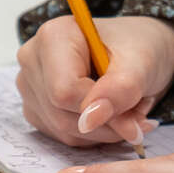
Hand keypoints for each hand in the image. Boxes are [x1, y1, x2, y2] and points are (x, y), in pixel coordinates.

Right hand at [16, 14, 173, 148]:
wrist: (137, 51)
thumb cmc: (139, 47)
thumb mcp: (142, 63)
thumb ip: (120, 89)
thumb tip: (89, 121)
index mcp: (53, 36)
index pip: (64, 91)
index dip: (101, 108)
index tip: (135, 107)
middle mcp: (34, 60)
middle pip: (61, 113)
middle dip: (108, 121)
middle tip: (139, 108)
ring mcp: (31, 86)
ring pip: (63, 130)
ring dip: (105, 130)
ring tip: (129, 106)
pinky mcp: (37, 109)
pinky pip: (64, 136)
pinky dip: (95, 134)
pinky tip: (110, 113)